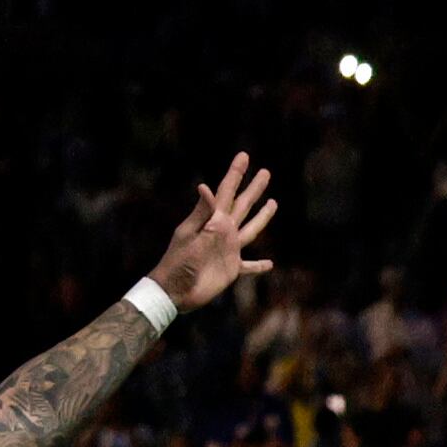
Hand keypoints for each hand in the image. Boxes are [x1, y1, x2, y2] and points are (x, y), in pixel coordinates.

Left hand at [152, 153, 279, 312]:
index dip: (235, 173)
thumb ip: (201, 213)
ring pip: (251, 229)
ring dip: (262, 217)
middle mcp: (223, 231)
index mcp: (213, 221)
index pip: (227, 191)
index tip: (244, 155)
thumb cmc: (178, 262)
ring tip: (272, 203)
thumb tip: (205, 186)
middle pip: (243, 205)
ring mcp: (228, 249)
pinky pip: (249, 266)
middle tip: (265, 172)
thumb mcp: (189, 235)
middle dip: (254, 188)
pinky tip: (269, 264)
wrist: (174, 291)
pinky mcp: (230, 269)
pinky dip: (258, 265)